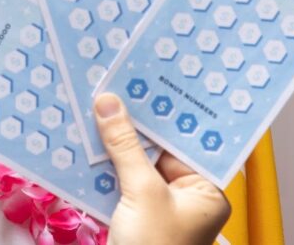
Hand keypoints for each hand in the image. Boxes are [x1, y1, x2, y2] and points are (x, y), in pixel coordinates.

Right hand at [94, 93, 229, 244]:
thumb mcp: (141, 193)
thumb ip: (125, 147)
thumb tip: (110, 103)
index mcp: (206, 189)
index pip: (187, 139)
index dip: (164, 111)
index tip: (144, 80)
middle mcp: (187, 195)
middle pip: (159, 148)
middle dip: (134, 124)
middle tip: (114, 86)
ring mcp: (160, 206)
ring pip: (137, 163)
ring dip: (115, 142)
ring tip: (96, 105)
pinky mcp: (136, 214)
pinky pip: (122, 180)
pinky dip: (105, 165)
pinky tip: (87, 140)